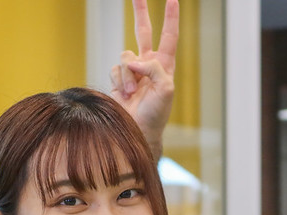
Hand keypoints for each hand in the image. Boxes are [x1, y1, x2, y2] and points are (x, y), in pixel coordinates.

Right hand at [110, 0, 178, 159]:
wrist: (138, 130)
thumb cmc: (156, 113)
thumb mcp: (166, 88)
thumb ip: (154, 67)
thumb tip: (134, 61)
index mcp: (164, 65)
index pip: (168, 36)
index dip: (171, 17)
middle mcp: (147, 64)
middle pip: (143, 31)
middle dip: (141, 12)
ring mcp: (131, 72)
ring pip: (125, 56)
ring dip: (128, 75)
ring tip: (132, 93)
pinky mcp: (117, 79)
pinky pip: (115, 69)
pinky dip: (119, 81)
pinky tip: (123, 95)